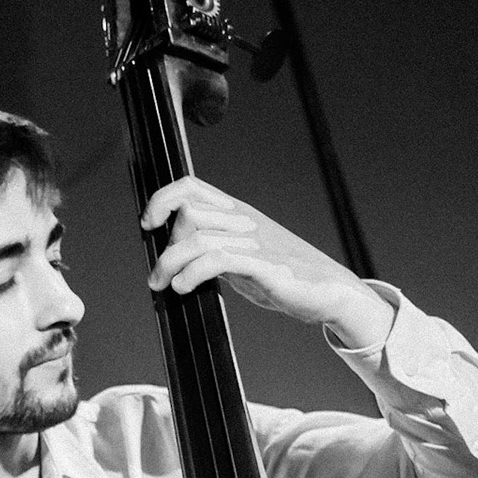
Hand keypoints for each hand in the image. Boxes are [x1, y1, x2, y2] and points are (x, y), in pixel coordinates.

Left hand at [142, 176, 391, 349]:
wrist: (329, 290)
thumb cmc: (285, 275)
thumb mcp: (244, 255)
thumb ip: (215, 250)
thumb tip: (177, 259)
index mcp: (238, 213)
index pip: (191, 187)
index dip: (162, 199)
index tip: (148, 224)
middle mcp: (243, 221)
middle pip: (187, 214)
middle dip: (165, 246)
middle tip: (161, 275)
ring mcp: (253, 241)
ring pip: (195, 236)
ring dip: (170, 263)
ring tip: (165, 285)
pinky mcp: (263, 265)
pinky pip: (216, 259)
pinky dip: (191, 273)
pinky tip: (184, 288)